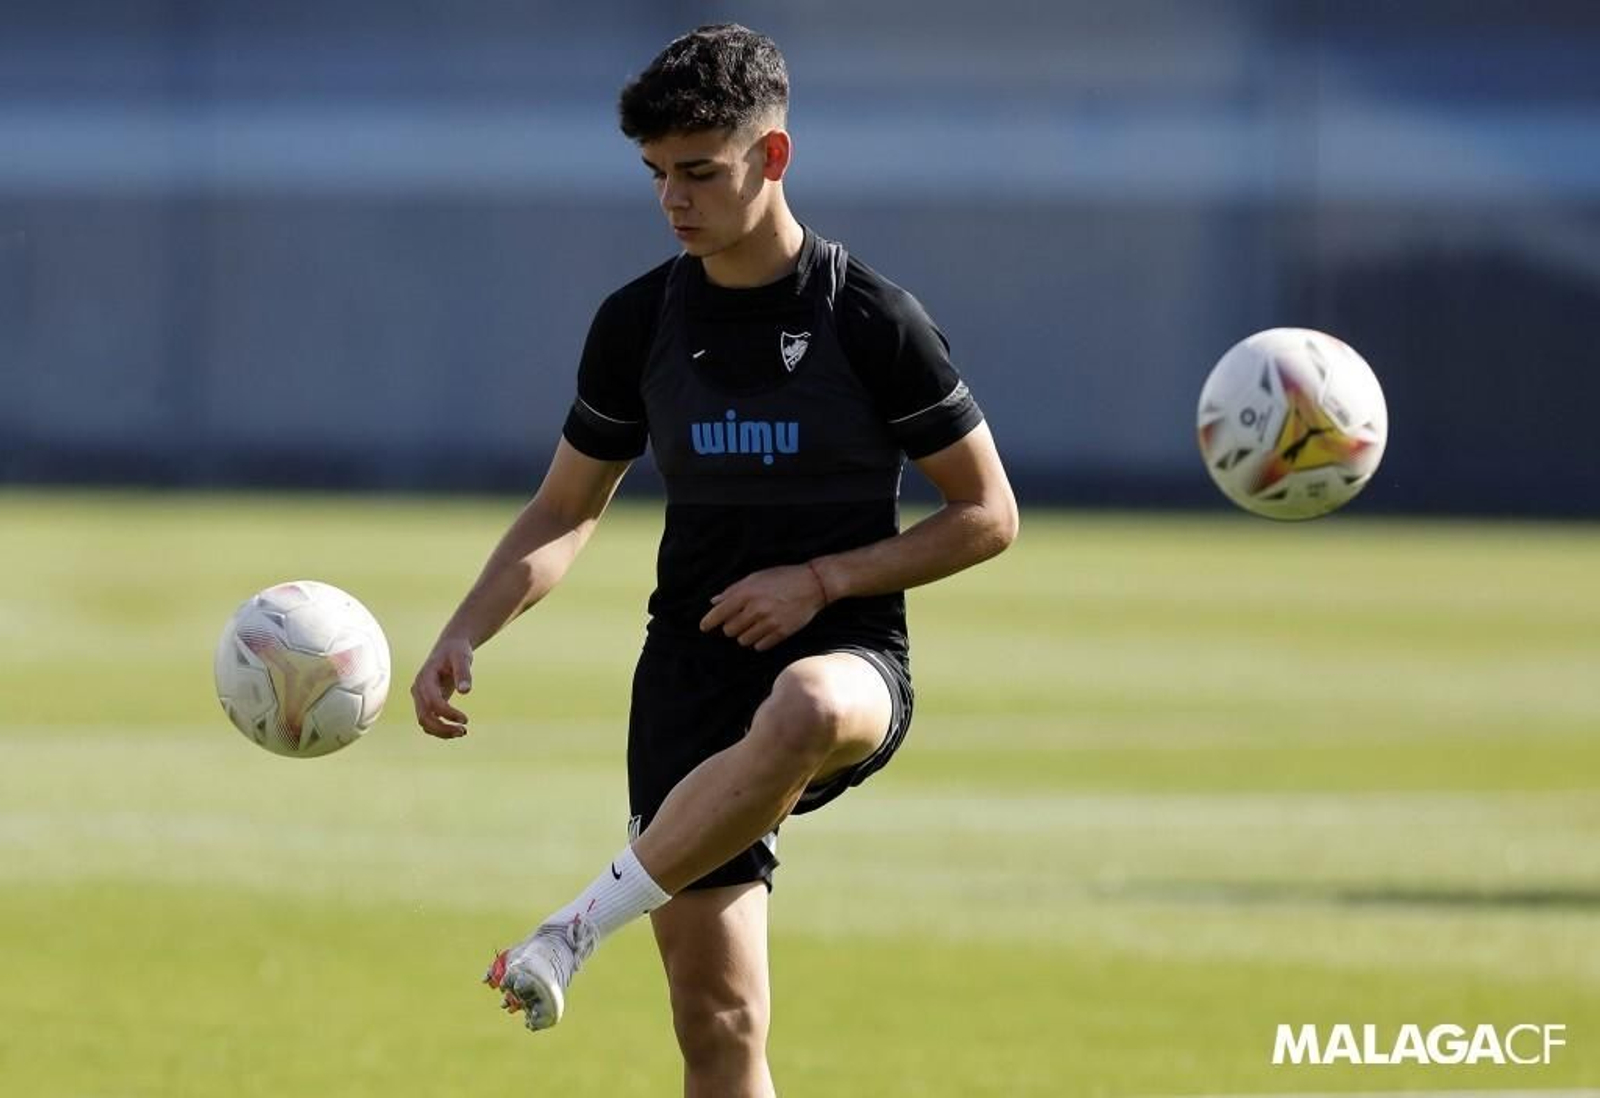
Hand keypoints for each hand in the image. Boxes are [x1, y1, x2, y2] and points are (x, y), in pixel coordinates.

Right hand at [411, 635, 474, 738]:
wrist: (450, 647)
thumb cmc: (456, 651)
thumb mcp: (463, 658)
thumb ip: (463, 672)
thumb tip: (465, 691)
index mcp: (425, 678)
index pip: (432, 702)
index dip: (447, 713)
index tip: (465, 719)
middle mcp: (419, 689)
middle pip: (424, 717)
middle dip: (442, 728)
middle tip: (464, 731)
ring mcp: (420, 697)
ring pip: (424, 722)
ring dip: (441, 731)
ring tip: (462, 732)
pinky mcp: (427, 702)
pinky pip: (429, 720)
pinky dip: (440, 728)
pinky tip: (456, 729)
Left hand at [699, 563, 827, 650]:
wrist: (813, 584)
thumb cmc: (782, 578)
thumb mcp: (755, 577)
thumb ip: (733, 590)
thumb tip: (714, 602)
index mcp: (746, 593)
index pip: (719, 614)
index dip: (708, 622)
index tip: (703, 628)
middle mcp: (756, 609)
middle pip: (729, 630)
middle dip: (731, 627)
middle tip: (739, 620)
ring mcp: (769, 622)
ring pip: (743, 640)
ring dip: (745, 635)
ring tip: (754, 625)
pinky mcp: (781, 632)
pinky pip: (760, 646)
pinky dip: (759, 642)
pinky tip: (764, 632)